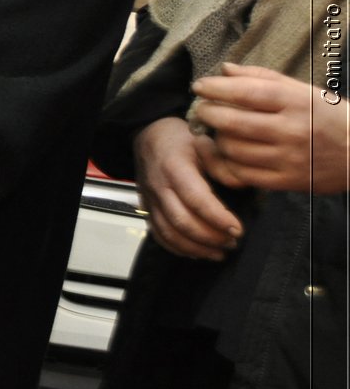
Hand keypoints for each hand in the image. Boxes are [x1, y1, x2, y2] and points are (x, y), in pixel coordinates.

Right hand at [132, 116, 242, 260]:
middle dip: (210, 237)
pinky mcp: (147, 208)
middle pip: (181, 221)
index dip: (217, 218)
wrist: (149, 136)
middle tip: (233, 241)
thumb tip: (240, 185)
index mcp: (174, 167)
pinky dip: (178, 248)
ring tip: (220, 252)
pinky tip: (198, 252)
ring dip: (196, 247)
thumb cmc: (181, 140)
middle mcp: (159, 186)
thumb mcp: (204, 142)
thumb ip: (222, 164)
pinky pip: (158, 234)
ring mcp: (150, 199)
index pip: (196, 199)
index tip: (238, 229)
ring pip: (169, 232)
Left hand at [190, 62, 348, 193]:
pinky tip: (227, 153)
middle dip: (208, 113)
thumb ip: (261, 78)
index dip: (215, 88)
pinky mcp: (288, 181)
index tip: (199, 86)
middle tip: (202, 108)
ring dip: (217, 138)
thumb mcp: (302, 90)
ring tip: (217, 130)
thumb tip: (224, 70)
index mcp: (296, 102)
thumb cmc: (327, 116)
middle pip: (233, 122)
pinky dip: (227, 163)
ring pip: (234, 149)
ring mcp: (289, 159)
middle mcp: (292, 130)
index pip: (245, 92)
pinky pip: (243, 174)